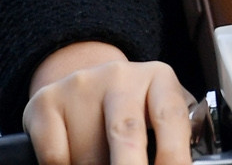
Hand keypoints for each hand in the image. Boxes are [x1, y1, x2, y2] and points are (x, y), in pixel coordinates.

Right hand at [24, 41, 193, 164]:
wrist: (88, 83)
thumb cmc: (135, 109)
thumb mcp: (161, 113)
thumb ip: (174, 135)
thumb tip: (185, 162)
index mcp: (158, 78)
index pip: (171, 118)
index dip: (174, 155)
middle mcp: (121, 76)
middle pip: (126, 132)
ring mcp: (81, 85)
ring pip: (88, 153)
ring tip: (104, 160)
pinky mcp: (46, 101)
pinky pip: (56, 156)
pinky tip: (75, 160)